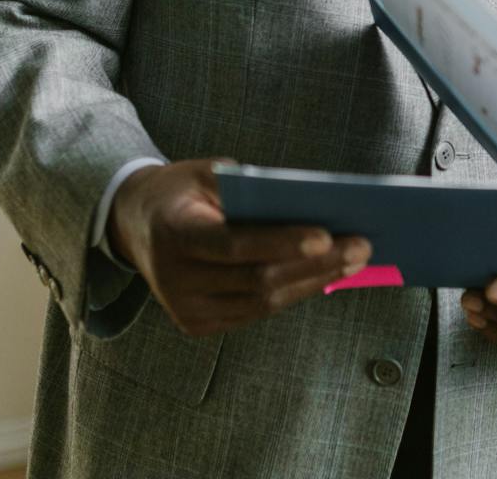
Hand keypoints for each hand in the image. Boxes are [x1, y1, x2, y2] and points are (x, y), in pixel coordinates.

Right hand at [108, 158, 370, 336]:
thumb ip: (248, 188)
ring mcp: (184, 308)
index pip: (234, 245)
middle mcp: (174, 279)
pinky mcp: (196, 324)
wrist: (135, 226)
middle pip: (257, 279)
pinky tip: (325, 276)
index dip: (281, 242)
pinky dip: (293, 294)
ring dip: (314, 282)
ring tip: (355, 262)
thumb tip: (311, 206)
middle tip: (361, 247)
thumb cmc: (182, 191)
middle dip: (316, 264)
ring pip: (262, 303)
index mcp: (174, 234)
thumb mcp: (206, 173)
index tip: (326, 234)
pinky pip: (255, 312)